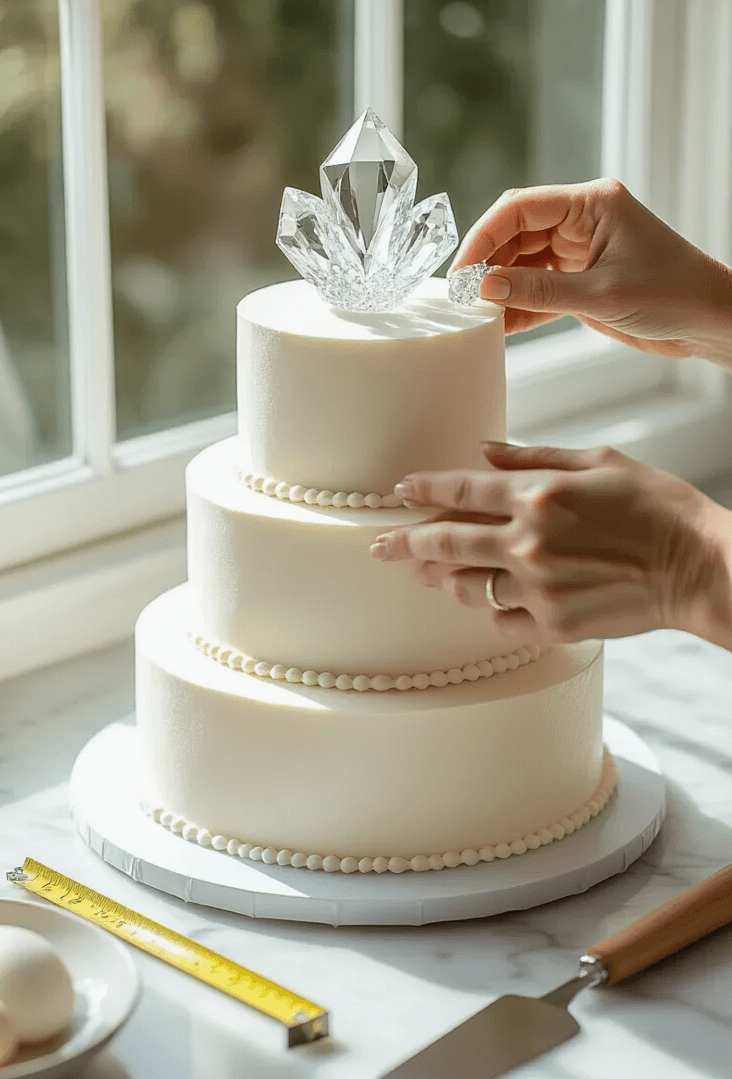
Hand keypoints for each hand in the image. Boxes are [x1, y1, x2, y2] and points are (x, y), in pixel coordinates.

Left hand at [370, 442, 731, 648]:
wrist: (699, 567)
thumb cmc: (656, 507)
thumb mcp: (599, 461)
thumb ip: (534, 458)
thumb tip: (483, 452)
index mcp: (538, 496)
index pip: (461, 490)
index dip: (424, 489)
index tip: (401, 490)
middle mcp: (529, 543)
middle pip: (445, 543)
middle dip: (405, 542)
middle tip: (380, 545)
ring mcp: (538, 588)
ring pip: (467, 587)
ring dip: (443, 578)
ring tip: (429, 573)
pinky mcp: (553, 626)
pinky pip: (501, 622)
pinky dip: (493, 610)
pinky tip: (491, 600)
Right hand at [451, 178, 731, 366]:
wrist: (711, 322)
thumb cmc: (675, 294)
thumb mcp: (602, 294)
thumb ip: (540, 290)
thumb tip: (486, 288)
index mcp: (592, 203)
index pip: (519, 208)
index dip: (484, 237)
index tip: (463, 271)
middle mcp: (583, 221)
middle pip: (516, 234)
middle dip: (488, 264)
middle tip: (463, 298)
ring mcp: (581, 251)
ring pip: (523, 263)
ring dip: (501, 288)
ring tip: (476, 316)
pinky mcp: (582, 281)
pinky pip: (539, 288)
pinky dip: (520, 306)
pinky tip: (500, 326)